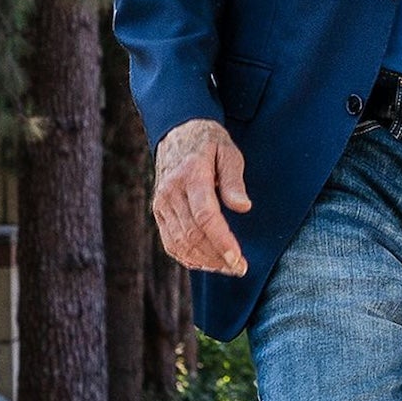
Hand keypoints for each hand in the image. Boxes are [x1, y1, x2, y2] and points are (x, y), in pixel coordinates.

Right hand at [152, 118, 250, 276]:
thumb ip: (234, 180)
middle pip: (192, 234)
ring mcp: (161, 203)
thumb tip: (243, 207)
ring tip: (227, 268)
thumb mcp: (229, 152)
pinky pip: (169, 241)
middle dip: (217, 256)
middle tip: (240, 268)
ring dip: (204, 260)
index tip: (238, 259)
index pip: (205, 216)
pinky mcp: (158, 211)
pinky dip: (186, 257)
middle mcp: (171, 192)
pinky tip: (206, 263)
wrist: (178, 132)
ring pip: (179, 242)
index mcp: (191, 175)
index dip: (221, 240)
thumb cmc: (210, 142)